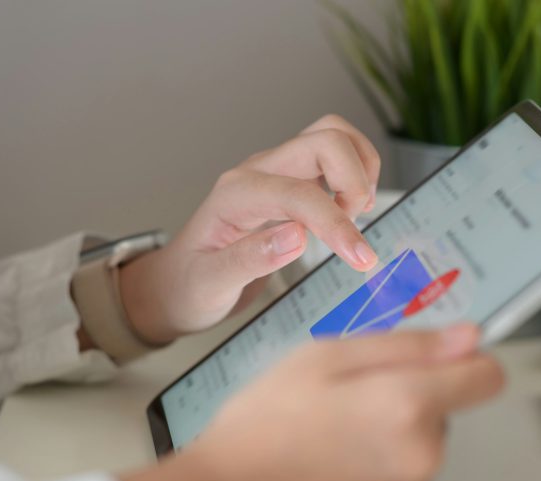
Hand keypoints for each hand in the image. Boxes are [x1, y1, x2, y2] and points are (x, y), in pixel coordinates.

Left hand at [119, 114, 380, 343]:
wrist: (178, 282)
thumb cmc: (192, 285)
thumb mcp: (210, 284)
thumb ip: (250, 260)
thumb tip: (297, 237)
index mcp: (236, 195)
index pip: (300, 194)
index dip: (337, 224)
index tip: (362, 259)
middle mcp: (258, 172)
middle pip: (325, 141)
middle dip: (355, 182)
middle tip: (355, 228)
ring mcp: (277, 170)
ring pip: (333, 136)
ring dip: (360, 169)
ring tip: (357, 213)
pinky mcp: (292, 177)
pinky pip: (334, 153)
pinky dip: (357, 172)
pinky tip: (351, 207)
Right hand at [121, 325, 504, 480]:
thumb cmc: (261, 430)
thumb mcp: (324, 358)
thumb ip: (407, 344)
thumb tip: (468, 338)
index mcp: (410, 404)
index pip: (487, 376)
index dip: (464, 361)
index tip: (438, 361)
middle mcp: (424, 456)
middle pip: (443, 411)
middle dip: (407, 399)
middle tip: (343, 402)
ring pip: (421, 447)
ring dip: (391, 439)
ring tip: (329, 440)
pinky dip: (378, 475)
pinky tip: (332, 472)